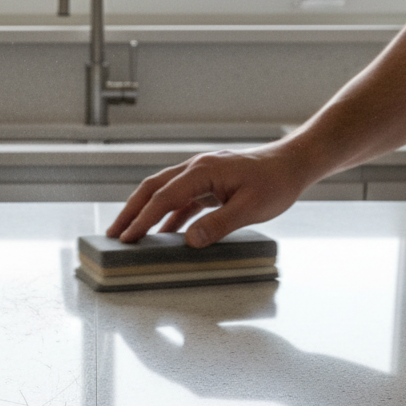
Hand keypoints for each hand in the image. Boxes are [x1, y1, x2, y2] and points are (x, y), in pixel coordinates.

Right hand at [105, 139, 316, 246]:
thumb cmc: (275, 183)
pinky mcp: (207, 184)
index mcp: (203, 171)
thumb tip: (190, 241)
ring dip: (144, 213)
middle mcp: (196, 168)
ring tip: (129, 235)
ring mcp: (201, 175)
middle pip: (152, 189)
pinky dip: (166, 216)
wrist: (292, 164)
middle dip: (130, 212)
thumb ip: (218, 225)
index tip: (127, 238)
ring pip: (162, 193)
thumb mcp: (250, 208)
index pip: (163, 197)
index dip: (142, 219)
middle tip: (113, 235)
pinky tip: (161, 234)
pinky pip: (179, 200)